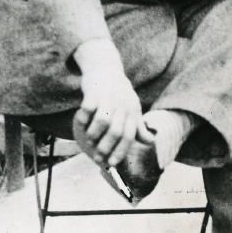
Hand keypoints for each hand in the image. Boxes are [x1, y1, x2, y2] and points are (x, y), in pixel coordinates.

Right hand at [72, 41, 149, 167]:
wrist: (107, 69)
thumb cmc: (120, 94)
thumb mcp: (133, 108)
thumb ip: (139, 126)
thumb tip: (150, 142)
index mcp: (132, 112)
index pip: (130, 135)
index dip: (121, 151)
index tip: (112, 163)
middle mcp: (122, 105)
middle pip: (116, 131)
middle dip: (106, 147)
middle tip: (98, 157)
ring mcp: (108, 98)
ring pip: (102, 121)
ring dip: (94, 134)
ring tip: (89, 140)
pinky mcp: (94, 91)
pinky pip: (88, 108)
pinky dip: (84, 118)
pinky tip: (81, 123)